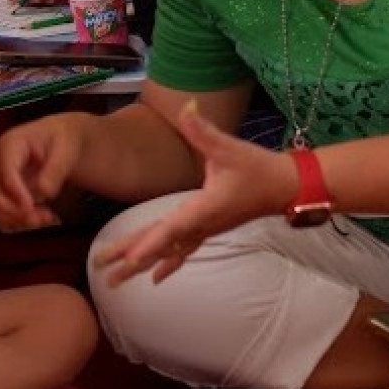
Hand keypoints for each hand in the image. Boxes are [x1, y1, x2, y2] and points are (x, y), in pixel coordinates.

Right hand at [0, 113, 85, 231]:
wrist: (61, 141)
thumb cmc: (62, 140)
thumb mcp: (66, 148)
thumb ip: (55, 168)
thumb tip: (44, 192)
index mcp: (9, 145)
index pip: (6, 173)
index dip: (16, 193)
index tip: (32, 208)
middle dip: (18, 211)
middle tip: (45, 218)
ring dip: (20, 220)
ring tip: (48, 218)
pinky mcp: (4, 194)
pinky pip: (4, 215)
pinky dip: (21, 223)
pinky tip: (42, 219)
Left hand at [93, 103, 298, 285]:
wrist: (285, 187)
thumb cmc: (258, 167)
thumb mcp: (229, 146)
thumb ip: (203, 130)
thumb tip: (187, 108)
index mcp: (204, 208)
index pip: (173, 227)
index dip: (152, 242)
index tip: (131, 259)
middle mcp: (201, 224)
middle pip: (162, 245)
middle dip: (131, 258)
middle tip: (103, 272)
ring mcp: (204, 230)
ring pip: (168, 251)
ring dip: (141, 264)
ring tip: (114, 281)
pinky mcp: (208, 229)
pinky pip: (182, 251)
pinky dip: (165, 263)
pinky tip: (153, 278)